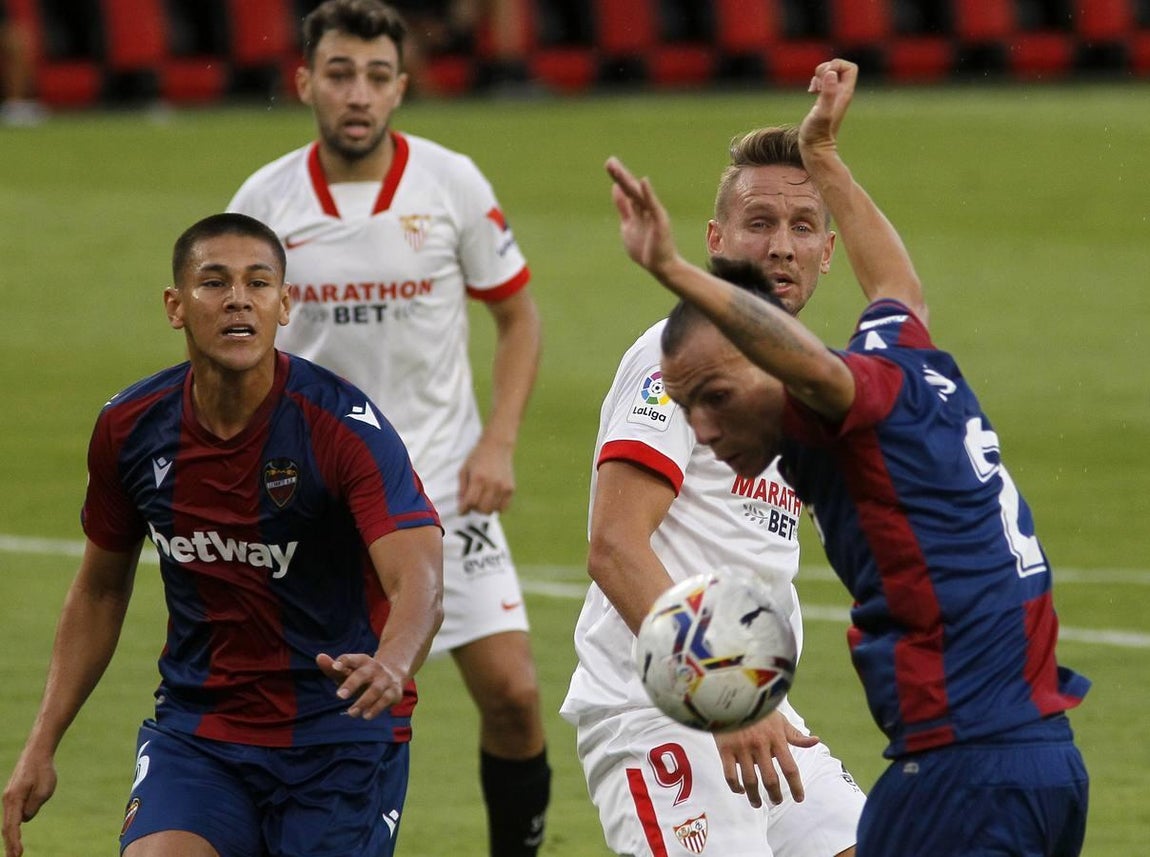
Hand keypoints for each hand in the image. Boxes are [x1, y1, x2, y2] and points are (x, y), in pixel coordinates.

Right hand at [3, 751, 56, 856]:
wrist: (37, 753)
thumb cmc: (43, 770)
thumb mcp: (44, 790)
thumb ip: (33, 807)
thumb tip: (25, 819)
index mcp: (14, 799)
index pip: (12, 826)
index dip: (14, 842)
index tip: (17, 855)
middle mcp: (7, 800)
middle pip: (7, 827)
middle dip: (10, 845)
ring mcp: (9, 798)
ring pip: (9, 821)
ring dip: (11, 837)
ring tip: (15, 853)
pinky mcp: (13, 796)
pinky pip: (12, 815)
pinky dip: (13, 827)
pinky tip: (16, 836)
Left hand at [316, 652, 405, 719]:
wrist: (393, 675)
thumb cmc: (362, 676)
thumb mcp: (348, 671)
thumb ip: (333, 668)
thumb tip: (319, 657)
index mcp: (362, 661)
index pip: (352, 659)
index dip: (343, 662)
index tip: (335, 667)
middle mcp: (375, 669)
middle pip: (363, 675)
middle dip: (352, 684)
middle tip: (339, 695)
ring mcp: (385, 680)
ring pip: (375, 690)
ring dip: (363, 701)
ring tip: (351, 713)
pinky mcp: (393, 692)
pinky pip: (385, 700)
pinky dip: (376, 708)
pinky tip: (366, 716)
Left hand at [458, 437, 514, 513]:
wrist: (497, 446)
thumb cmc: (477, 458)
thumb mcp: (464, 470)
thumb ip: (462, 490)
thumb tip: (462, 508)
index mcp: (478, 478)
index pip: (470, 502)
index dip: (463, 509)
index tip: (461, 510)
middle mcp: (492, 484)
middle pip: (481, 509)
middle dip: (474, 508)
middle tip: (472, 501)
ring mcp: (503, 487)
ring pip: (492, 510)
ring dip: (484, 508)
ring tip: (482, 499)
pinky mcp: (511, 488)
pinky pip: (503, 508)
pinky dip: (496, 507)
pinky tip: (492, 499)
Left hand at [605, 156, 680, 277]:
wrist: (660, 266)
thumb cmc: (645, 248)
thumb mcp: (628, 225)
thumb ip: (623, 207)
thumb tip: (615, 188)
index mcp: (636, 209)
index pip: (626, 190)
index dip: (618, 177)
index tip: (609, 163)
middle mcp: (644, 208)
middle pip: (630, 189)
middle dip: (620, 175)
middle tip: (609, 161)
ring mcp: (652, 213)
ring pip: (637, 195)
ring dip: (627, 181)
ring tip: (618, 169)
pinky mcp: (659, 221)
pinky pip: (652, 205)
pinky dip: (648, 193)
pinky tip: (643, 182)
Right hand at [713, 709, 820, 807]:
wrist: (730, 693)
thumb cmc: (758, 709)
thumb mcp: (779, 719)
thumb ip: (796, 735)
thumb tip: (816, 741)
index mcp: (776, 738)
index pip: (790, 768)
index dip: (796, 786)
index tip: (799, 798)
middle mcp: (760, 745)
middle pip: (771, 779)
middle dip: (775, 795)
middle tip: (776, 801)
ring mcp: (742, 747)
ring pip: (750, 781)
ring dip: (755, 797)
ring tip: (757, 803)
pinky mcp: (725, 748)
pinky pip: (730, 775)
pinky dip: (736, 787)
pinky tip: (740, 790)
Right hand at [799, 58, 858, 159]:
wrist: (815, 148)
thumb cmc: (817, 133)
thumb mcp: (821, 112)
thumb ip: (827, 93)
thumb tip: (830, 73)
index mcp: (845, 93)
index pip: (850, 68)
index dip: (836, 65)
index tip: (825, 76)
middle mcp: (842, 94)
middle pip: (840, 68)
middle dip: (827, 68)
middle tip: (817, 81)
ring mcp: (834, 98)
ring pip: (832, 74)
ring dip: (820, 75)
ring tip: (814, 88)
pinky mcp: (825, 102)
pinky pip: (824, 83)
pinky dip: (816, 82)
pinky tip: (811, 92)